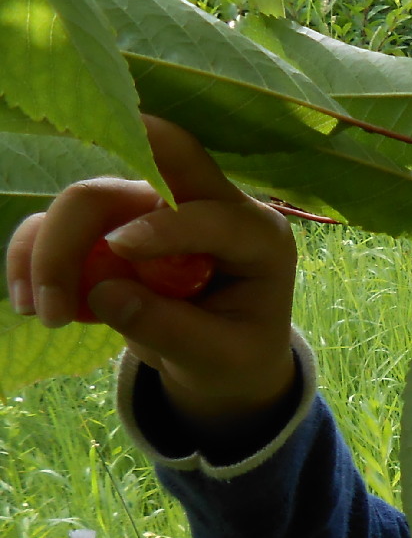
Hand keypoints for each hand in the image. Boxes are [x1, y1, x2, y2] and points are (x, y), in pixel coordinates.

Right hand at [7, 116, 297, 433]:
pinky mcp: (116, 224)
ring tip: (44, 314)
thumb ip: (173, 328)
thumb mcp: (222, 357)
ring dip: (52, 249)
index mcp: (257, 234)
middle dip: (85, 222)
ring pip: (91, 197)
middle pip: (142, 173)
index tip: (119, 250)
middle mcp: (207, 205)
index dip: (163, 225)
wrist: (228, 363)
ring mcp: (157, 210)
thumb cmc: (239, 355)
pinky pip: (62, 220)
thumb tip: (102, 294)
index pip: (210, 210)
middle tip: (59, 302)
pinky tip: (28, 301)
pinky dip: (34, 251)